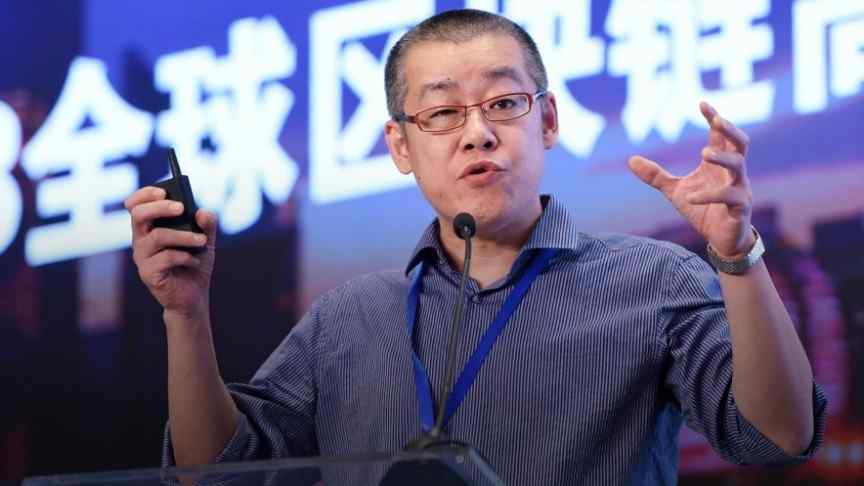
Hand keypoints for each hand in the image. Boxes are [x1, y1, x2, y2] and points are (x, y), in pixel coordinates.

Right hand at [124, 187, 216, 317]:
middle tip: (182, 208)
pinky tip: (194, 260)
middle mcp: (141, 240)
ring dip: (184, 236)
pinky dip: (185, 256)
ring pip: (157, 236)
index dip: (145, 194)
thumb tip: (202, 212)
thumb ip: (207, 224)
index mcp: (150, 227)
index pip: (135, 205)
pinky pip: (165, 258)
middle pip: (138, 215)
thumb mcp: (205, 240)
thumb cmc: (194, 263)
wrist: (194, 296)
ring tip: (202, 241)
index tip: (164, 191)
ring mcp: (142, 257)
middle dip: (160, 208)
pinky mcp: (148, 274)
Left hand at [628, 102, 753, 257]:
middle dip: (730, 130)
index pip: (720, 135)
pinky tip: (690, 198)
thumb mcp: (674, 190)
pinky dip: (709, 195)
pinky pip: (729, 197)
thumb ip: (656, 175)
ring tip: (704, 152)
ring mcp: (739, 188)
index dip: (714, 118)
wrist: (721, 240)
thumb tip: (630, 159)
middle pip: (740, 144)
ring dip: (723, 158)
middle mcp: (732, 172)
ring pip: (739, 166)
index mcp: (718, 164)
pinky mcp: (740, 208)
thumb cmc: (702, 209)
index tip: (702, 103)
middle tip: (717, 120)